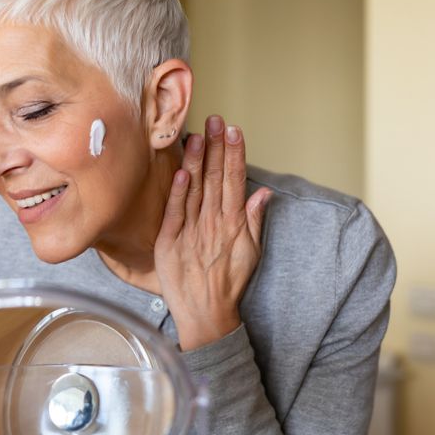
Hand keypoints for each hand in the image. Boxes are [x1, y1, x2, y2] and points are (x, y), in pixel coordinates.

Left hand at [155, 115, 271, 350]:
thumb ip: (255, 219)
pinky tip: (180, 171)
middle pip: (215, 178)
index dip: (234, 154)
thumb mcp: (251, 252)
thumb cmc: (228, 283)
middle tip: (216, 120)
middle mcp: (214, 224)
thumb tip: (263, 191)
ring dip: (196, 161)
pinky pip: (175, 213)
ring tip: (198, 135)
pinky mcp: (170, 242)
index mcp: (233, 224)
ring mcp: (191, 232)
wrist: (206, 314)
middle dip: (216, 147)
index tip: (234, 130)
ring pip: (195, 190)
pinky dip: (178, 192)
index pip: (234, 180)